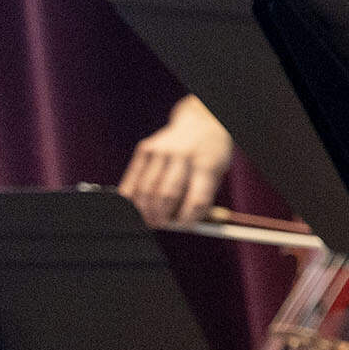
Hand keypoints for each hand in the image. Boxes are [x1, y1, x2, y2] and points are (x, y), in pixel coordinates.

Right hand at [119, 98, 233, 226]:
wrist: (200, 123)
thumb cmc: (210, 154)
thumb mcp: (218, 174)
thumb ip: (202, 198)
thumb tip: (182, 224)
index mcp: (206, 165)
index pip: (196, 200)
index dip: (187, 219)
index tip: (183, 226)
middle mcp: (182, 157)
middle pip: (167, 195)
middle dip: (162, 217)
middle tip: (160, 225)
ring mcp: (161, 151)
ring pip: (146, 189)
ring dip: (144, 210)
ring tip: (148, 220)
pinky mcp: (145, 149)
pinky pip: (133, 178)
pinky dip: (130, 196)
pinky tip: (133, 206)